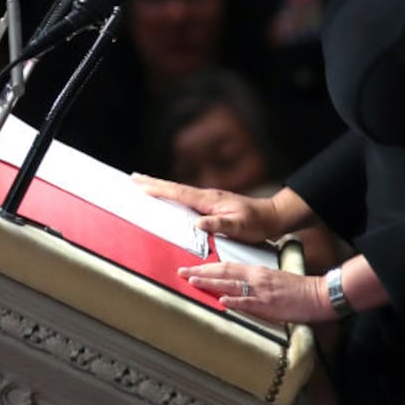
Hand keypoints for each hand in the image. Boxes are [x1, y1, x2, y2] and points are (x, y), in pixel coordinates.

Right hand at [132, 174, 282, 243]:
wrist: (272, 216)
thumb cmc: (257, 223)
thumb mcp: (240, 227)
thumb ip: (219, 225)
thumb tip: (198, 223)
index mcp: (209, 200)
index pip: (179, 193)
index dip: (159, 189)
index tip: (140, 185)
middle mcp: (206, 196)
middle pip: (174, 188)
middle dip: (152, 182)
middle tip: (132, 177)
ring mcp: (208, 198)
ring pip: (178, 191)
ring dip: (159, 186)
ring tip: (143, 183)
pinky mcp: (211, 203)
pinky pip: (185, 197)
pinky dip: (171, 193)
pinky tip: (168, 196)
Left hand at [178, 261, 334, 323]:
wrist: (316, 294)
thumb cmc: (295, 289)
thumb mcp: (271, 280)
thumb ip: (252, 282)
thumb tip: (234, 287)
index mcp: (256, 271)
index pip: (226, 266)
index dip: (207, 267)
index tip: (190, 268)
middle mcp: (255, 278)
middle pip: (223, 272)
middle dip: (201, 272)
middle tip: (181, 271)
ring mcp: (261, 291)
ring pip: (231, 284)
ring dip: (210, 282)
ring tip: (192, 281)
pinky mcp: (269, 305)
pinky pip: (249, 302)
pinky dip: (234, 301)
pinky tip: (222, 301)